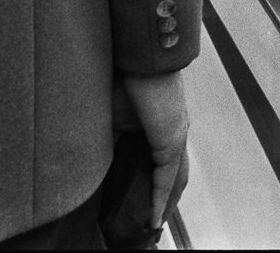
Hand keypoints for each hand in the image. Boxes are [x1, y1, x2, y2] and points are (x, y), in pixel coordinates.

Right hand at [121, 71, 191, 227]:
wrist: (139, 56)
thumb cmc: (126, 76)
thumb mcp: (114, 114)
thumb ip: (113, 137)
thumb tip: (103, 157)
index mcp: (162, 124)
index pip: (162, 161)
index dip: (156, 184)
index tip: (145, 204)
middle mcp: (174, 131)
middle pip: (175, 174)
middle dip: (165, 199)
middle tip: (152, 222)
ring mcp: (176, 136)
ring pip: (175, 178)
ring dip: (165, 202)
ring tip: (153, 224)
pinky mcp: (171, 139)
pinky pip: (167, 176)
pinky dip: (160, 197)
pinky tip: (153, 215)